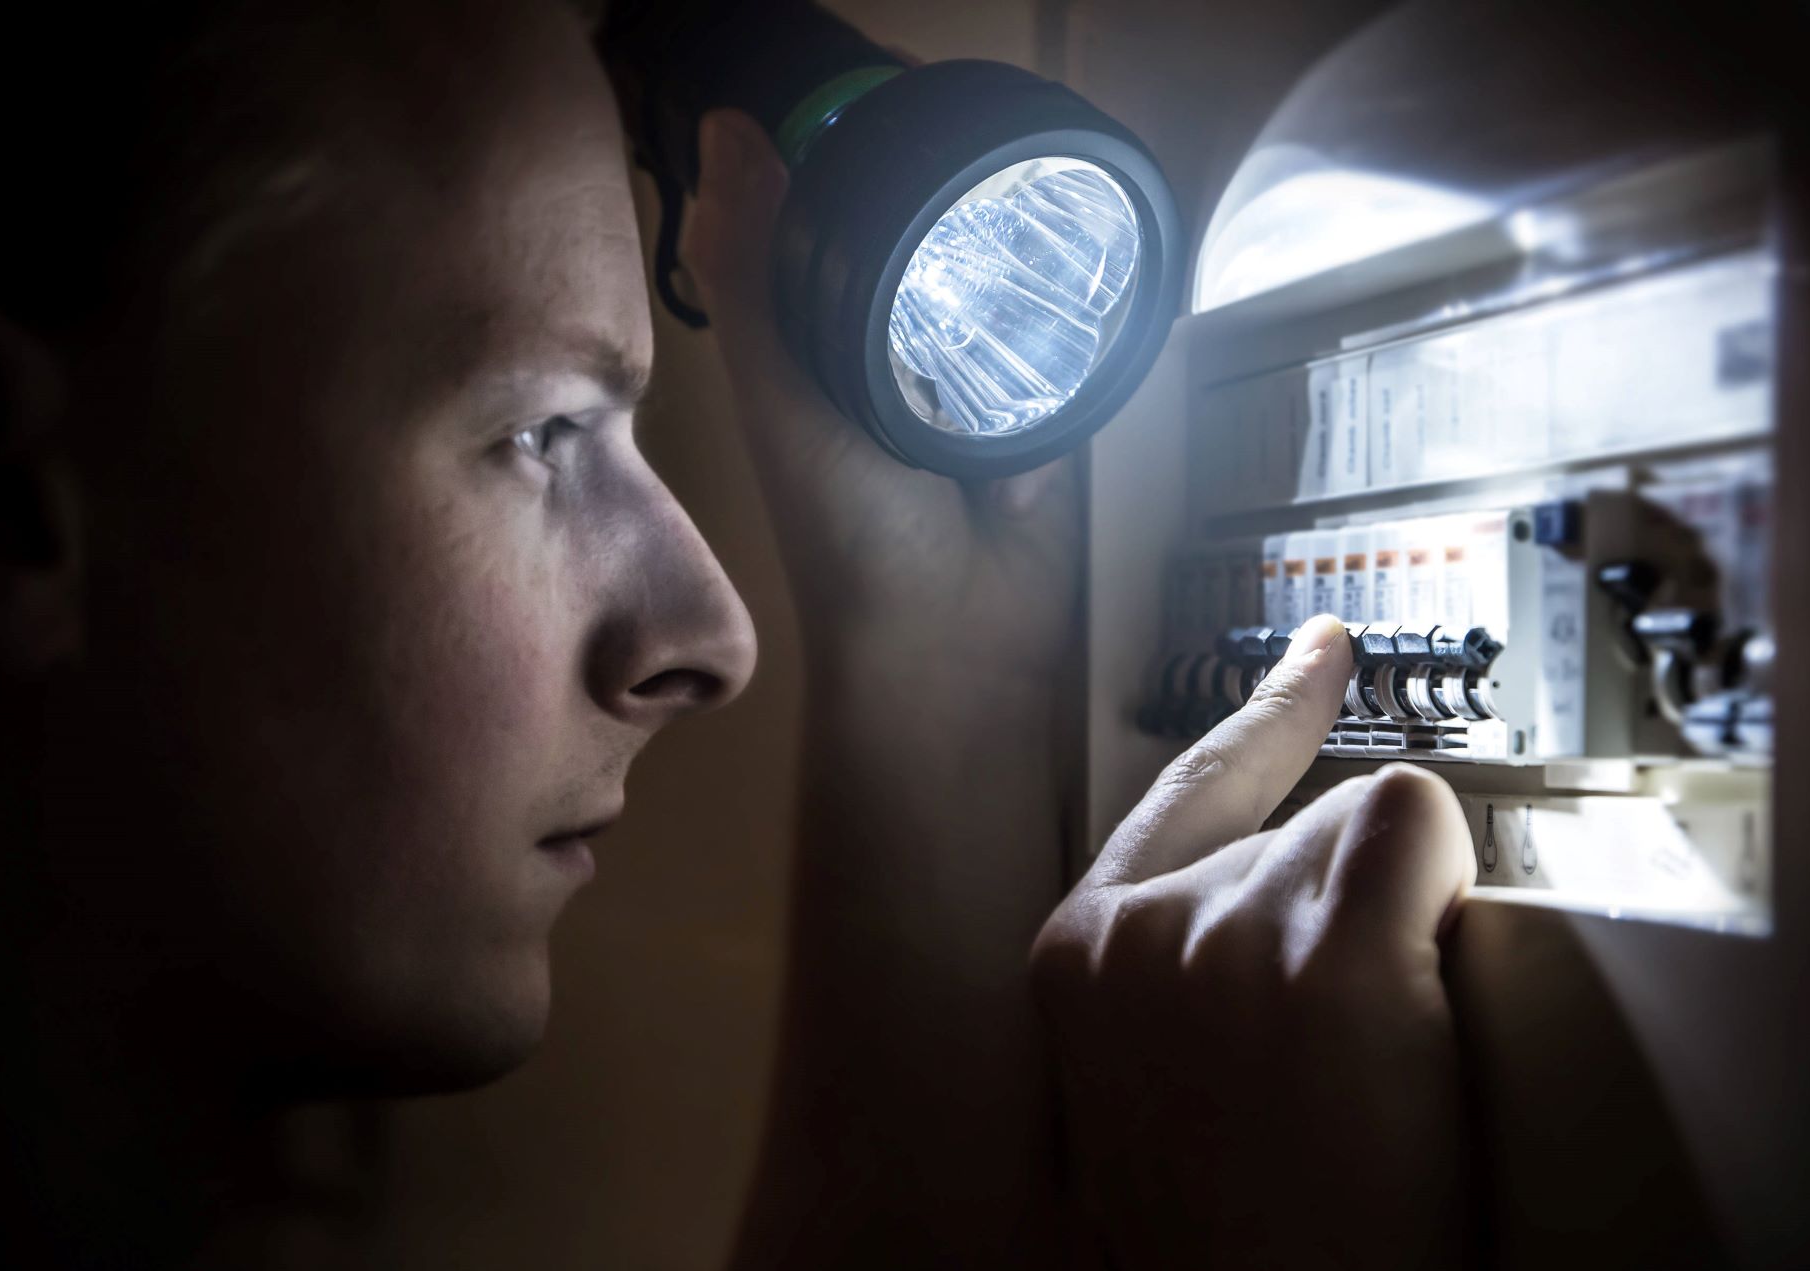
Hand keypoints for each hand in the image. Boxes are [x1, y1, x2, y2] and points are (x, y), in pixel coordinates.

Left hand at [679, 109, 1081, 684]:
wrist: (959, 641)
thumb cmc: (849, 535)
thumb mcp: (784, 400)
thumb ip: (754, 278)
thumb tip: (730, 130)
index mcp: (820, 338)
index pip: (841, 209)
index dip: (860, 142)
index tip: (896, 89)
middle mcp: (898, 349)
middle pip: (933, 233)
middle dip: (956, 192)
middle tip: (979, 135)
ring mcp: (980, 379)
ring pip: (1006, 278)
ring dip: (1021, 257)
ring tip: (1030, 206)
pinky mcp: (1051, 410)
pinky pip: (1069, 337)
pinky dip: (1070, 325)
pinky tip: (1079, 281)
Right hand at [1031, 614, 1474, 1270]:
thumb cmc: (1233, 1248)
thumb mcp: (1152, 1084)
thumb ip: (1184, 967)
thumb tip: (1296, 894)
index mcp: (1078, 958)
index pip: (1182, 789)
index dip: (1266, 717)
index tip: (1323, 649)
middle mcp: (1138, 929)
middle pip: (1299, 823)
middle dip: (1351, 916)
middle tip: (1353, 1059)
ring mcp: (1227, 934)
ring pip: (1366, 834)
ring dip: (1400, 932)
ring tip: (1374, 1080)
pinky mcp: (1329, 952)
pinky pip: (1418, 828)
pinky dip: (1442, 892)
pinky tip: (1416, 1002)